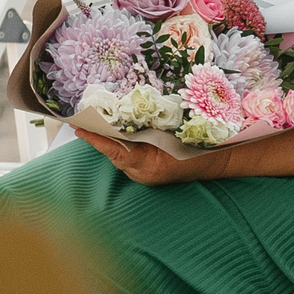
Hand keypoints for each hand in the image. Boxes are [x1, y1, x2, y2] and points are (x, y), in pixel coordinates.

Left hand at [78, 128, 226, 186]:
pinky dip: (123, 146)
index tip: (79, 129)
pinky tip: (118, 133)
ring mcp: (145, 177)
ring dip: (112, 140)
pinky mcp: (147, 174)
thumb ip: (150, 129)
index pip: (115, 150)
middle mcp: (143, 174)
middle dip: (101, 136)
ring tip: (97, 122)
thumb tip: (126, 116)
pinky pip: (129, 159)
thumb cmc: (198, 147)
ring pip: (120, 155)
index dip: (96, 139)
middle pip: (114, 152)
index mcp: (148, 164)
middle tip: (85, 119)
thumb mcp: (175, 133)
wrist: (214, 162)